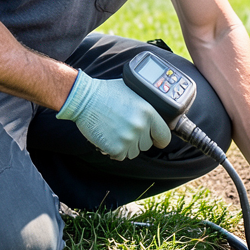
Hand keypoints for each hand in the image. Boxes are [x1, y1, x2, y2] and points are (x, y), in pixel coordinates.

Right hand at [56, 71, 171, 159]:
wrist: (84, 99)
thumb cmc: (106, 93)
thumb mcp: (133, 93)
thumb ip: (146, 106)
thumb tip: (157, 116)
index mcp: (148, 112)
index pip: (164, 135)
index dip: (159, 138)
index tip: (155, 139)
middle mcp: (141, 126)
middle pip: (147, 145)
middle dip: (138, 140)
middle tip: (125, 128)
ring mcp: (128, 138)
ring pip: (134, 152)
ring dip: (126, 146)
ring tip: (115, 131)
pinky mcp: (115, 148)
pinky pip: (120, 156)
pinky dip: (114, 150)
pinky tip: (108, 137)